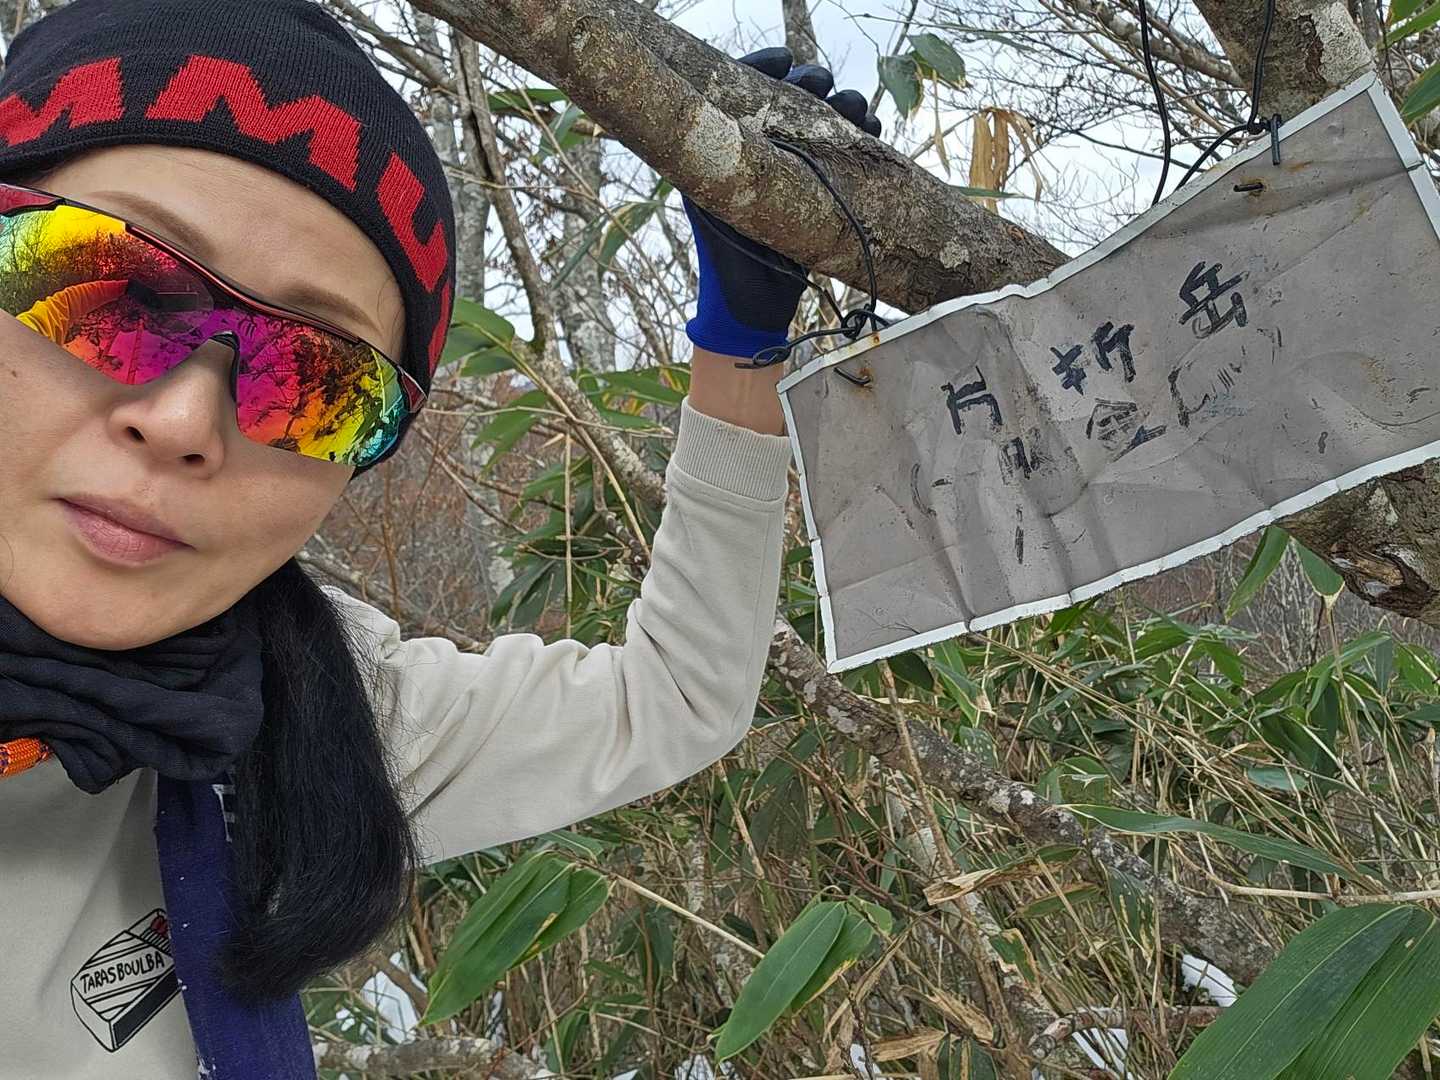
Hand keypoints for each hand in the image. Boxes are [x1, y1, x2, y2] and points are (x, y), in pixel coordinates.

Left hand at [682, 46, 881, 359]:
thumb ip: (723, 164)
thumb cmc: (727, 263)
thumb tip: (738, 116)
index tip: (785, 62)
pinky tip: (873, 131)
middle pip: (790, 96)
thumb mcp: (713, 206)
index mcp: (728, 148)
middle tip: (823, 86)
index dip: (764, 65)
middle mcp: (762, 151)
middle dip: (812, 85)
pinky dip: (865, 135)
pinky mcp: (824, 187)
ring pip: (825, 119)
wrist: (756, 307)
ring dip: (846, 106)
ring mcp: (796, 167)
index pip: (744, 86)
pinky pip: (849, 149)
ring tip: (859, 112)